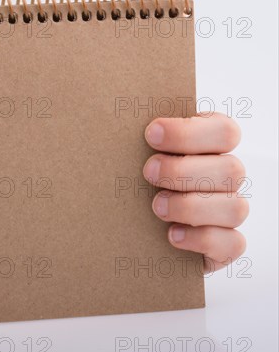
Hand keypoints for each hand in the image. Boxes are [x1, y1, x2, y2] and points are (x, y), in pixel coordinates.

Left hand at [143, 112, 247, 272]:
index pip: (224, 131)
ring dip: (191, 206)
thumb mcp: (140, 150)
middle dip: (184, 171)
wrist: (134, 223)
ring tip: (157, 206)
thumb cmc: (139, 176)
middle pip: (231, 170)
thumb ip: (143, 135)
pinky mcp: (226, 244)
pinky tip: (172, 234)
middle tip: (148, 172)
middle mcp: (228, 176)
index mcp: (213, 144)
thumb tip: (115, 106)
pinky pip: (232, 244)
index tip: (151, 134)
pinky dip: (201, 239)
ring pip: (235, 208)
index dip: (190, 132)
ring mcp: (230, 211)